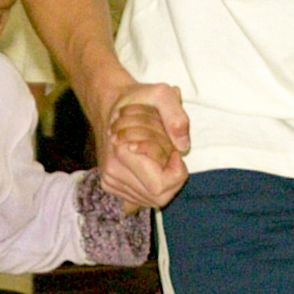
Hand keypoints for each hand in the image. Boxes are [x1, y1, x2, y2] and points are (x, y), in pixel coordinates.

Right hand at [97, 83, 190, 210]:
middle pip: (158, 197)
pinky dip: (153, 183)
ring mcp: (110, 182)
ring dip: (163, 180)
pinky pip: (143, 197)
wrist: (110, 104)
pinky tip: (150, 164)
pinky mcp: (111, 185)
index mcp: (121, 154)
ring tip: (158, 156)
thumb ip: (176, 117)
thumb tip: (183, 147)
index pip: (160, 186)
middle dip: (172, 178)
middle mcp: (112, 174)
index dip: (176, 172)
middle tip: (170, 154)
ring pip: (151, 199)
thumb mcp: (162, 94)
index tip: (174, 151)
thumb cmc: (138, 99)